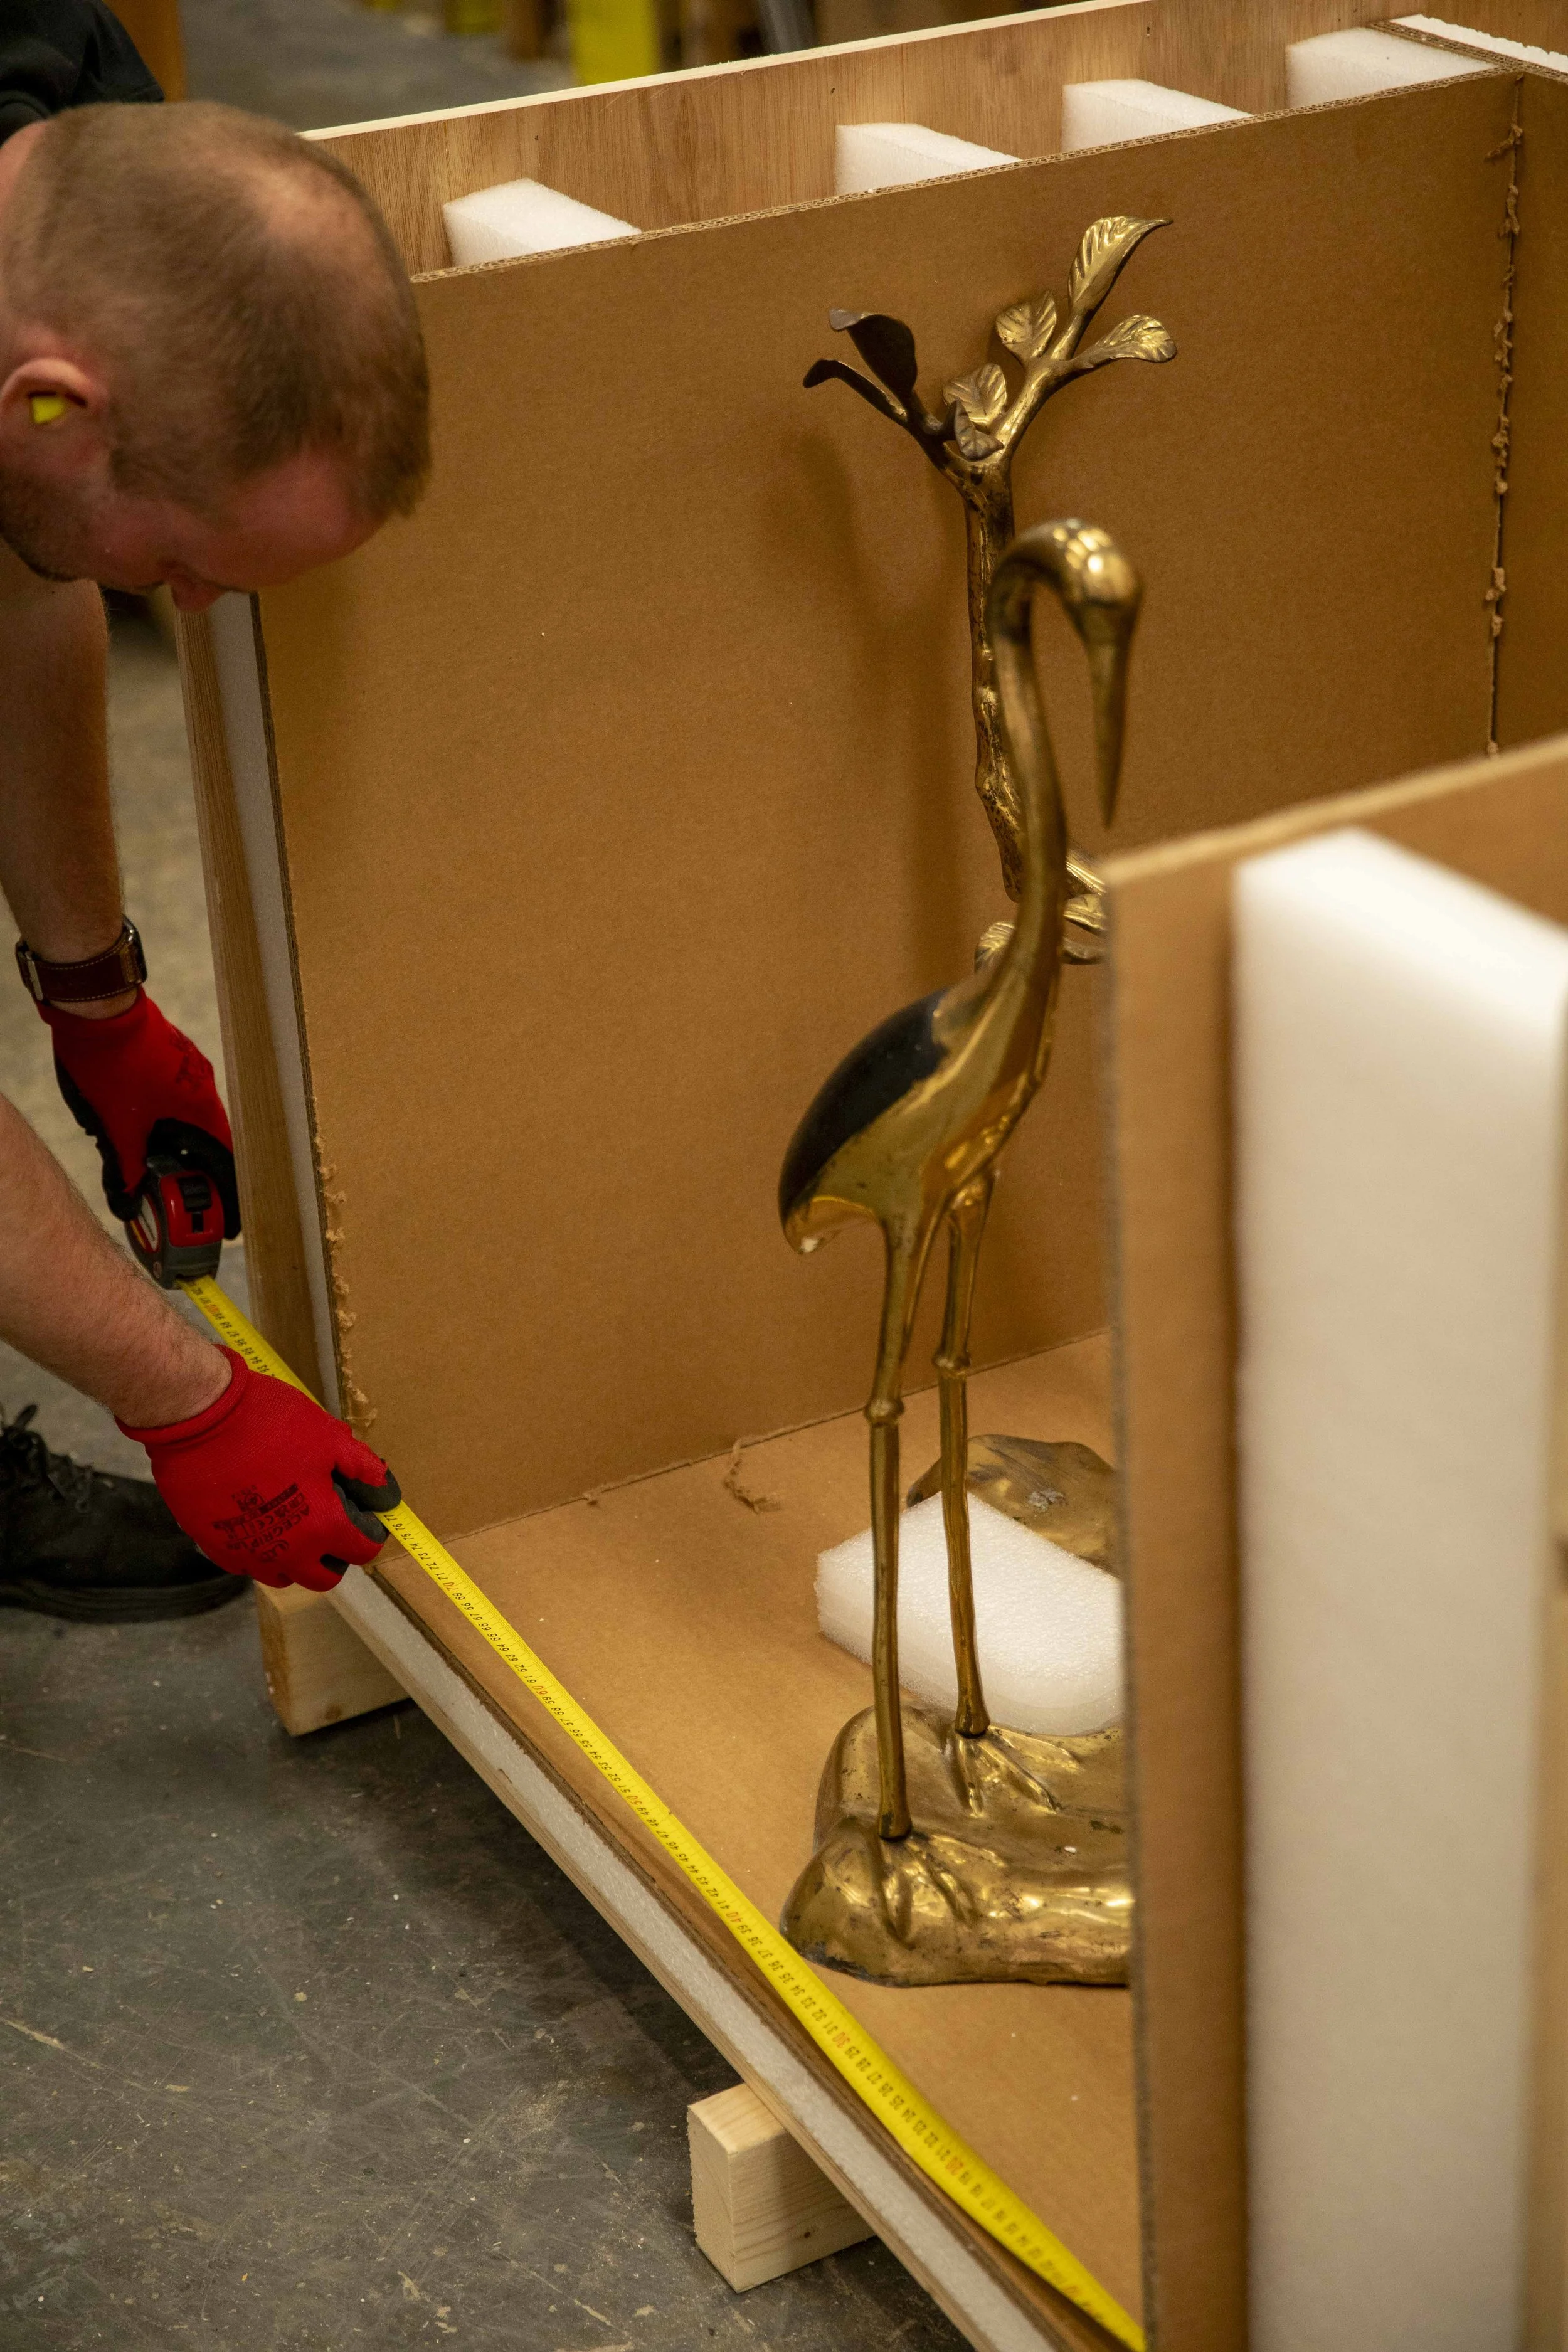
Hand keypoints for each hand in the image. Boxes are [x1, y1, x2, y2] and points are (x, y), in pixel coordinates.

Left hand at [42, 990, 239, 1233]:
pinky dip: (161, 1118)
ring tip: (149, 1162)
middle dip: (192, 1169)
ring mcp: (186, 1066)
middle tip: (180, 1196)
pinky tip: (134, 1123)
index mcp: (199, 1107)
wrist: (97, 1008)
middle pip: (205, 1139)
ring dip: (173, 1142)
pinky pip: (172, 1097)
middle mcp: (202, 1086)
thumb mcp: (117, 1126)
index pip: (225, 1157)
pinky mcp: (168, 1054)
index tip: (228, 1217)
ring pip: (185, 1117)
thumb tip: (129, 1202)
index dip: (226, 1190)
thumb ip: (127, 1167)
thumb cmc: (113, 1064)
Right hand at [119, 1348, 400, 1591]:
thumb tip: (382, 1486)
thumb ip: (360, 1466)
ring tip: (292, 1523)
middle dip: (334, 1557)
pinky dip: (258, 1551)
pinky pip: (246, 1564)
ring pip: (283, 1575)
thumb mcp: (327, 1435)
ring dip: (295, 1559)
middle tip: (330, 1525)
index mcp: (322, 1526)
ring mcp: (248, 1554)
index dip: (369, 1534)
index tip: (364, 1516)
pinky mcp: (215, 1548)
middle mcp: (287, 1552)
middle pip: (323, 1577)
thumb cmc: (268, 1422)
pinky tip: (256, 1519)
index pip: (362, 1552)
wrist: (199, 1418)